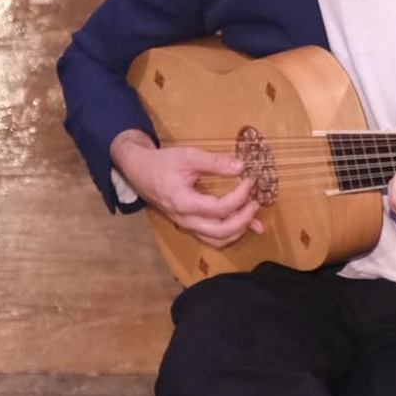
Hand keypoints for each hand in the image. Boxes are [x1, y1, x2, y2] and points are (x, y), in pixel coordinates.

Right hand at [113, 135, 263, 247]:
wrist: (140, 172)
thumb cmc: (163, 163)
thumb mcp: (188, 156)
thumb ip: (214, 162)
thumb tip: (241, 166)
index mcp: (183, 202)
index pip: (218, 208)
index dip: (239, 196)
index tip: (249, 181)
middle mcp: (185, 220)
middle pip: (220, 231)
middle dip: (243, 219)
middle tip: (255, 202)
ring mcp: (186, 225)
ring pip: (216, 240)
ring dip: (238, 230)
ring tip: (254, 216)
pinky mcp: (189, 225)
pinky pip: (211, 237)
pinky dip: (230, 233)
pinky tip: (245, 225)